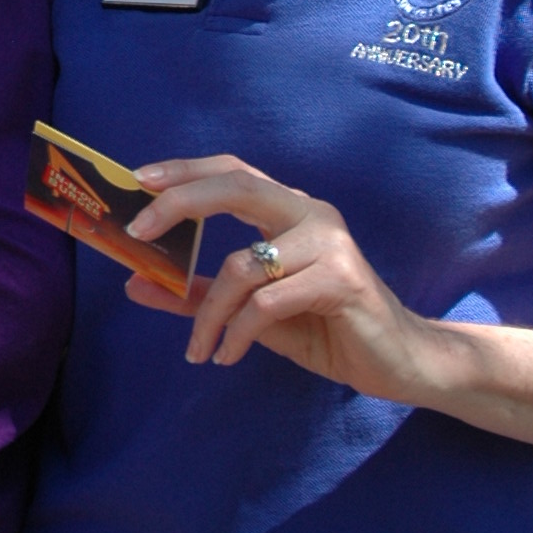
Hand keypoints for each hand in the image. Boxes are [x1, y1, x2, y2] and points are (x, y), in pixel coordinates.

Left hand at [124, 154, 442, 398]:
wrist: (397, 362)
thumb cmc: (326, 327)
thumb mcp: (252, 311)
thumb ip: (198, 294)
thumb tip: (134, 283)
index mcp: (290, 210)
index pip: (233, 171)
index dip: (186, 171)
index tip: (139, 179)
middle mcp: (311, 213)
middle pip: (237, 187)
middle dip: (181, 203)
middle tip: (138, 232)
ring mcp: (330, 243)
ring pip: (242, 265)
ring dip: (208, 315)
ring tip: (199, 350)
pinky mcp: (341, 279)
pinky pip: (266, 302)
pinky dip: (237, 333)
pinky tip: (227, 356)